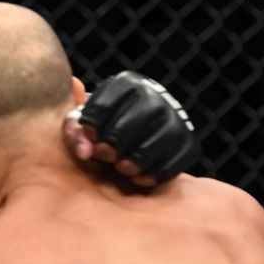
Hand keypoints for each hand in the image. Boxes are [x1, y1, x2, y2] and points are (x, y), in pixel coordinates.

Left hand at [65, 71, 198, 185]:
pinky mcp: (188, 143)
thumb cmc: (103, 127)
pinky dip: (158, 172)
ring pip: (161, 138)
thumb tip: (84, 146)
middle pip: (136, 118)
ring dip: (138, 158)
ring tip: (122, 169)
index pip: (106, 102)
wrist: (138, 134)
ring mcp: (175, 118)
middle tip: (105, 156)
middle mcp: (155, 95)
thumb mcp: (84, 122)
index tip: (90, 136)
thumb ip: (75, 128)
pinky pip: (178, 159)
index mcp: (125, 84)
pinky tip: (139, 179)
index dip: (94, 123)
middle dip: (117, 140)